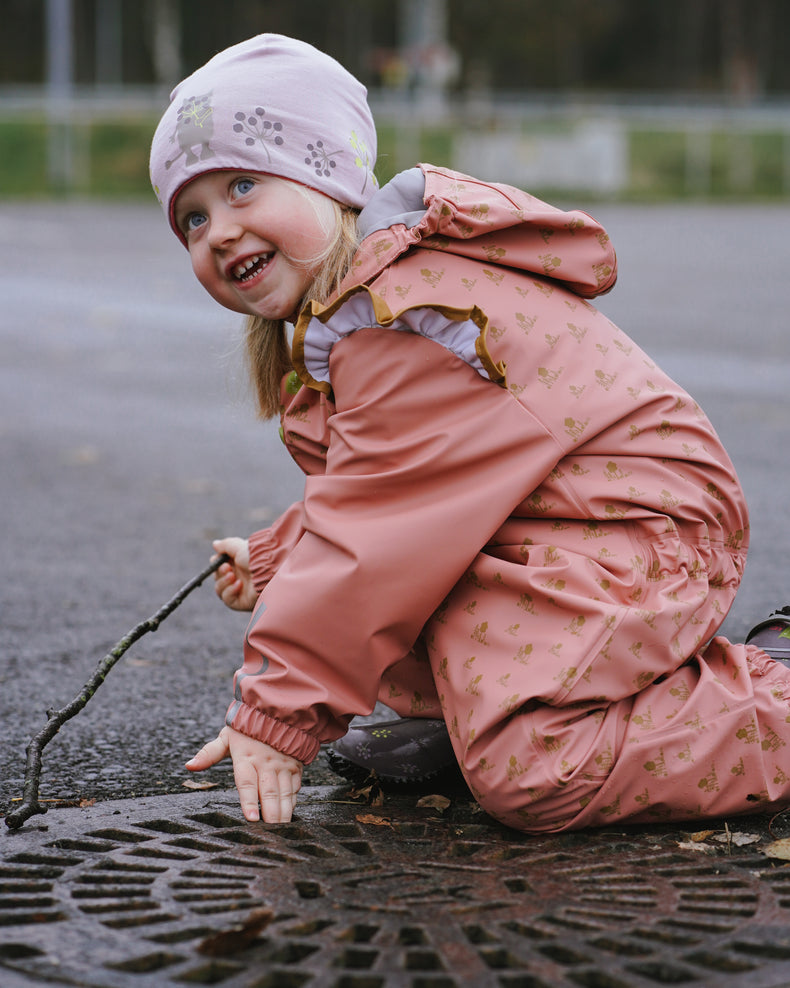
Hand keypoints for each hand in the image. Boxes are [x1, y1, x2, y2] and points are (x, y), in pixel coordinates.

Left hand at [186, 725, 301, 822]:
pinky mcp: (295, 766)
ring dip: (284, 812)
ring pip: (284, 792)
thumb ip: (209, 753)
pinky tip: (290, 814)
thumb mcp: (227, 736)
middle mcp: (266, 763)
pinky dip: (293, 801)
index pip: (247, 783)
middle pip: (269, 792)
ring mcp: (282, 765)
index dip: (249, 802)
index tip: (251, 819)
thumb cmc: (248, 726)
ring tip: (281, 830)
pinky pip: (295, 786)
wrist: (277, 709)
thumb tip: (189, 765)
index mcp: (246, 757)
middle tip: (270, 833)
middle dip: (270, 814)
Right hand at [212, 537, 256, 610]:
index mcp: (238, 564)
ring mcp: (240, 590)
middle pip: (218, 577)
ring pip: (220, 589)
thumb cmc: (256, 556)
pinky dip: (229, 591)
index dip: (217, 563)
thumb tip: (215, 544)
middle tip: (227, 567)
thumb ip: (226, 545)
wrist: (270, 570)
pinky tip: (239, 585)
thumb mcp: (239, 547)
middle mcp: (239, 576)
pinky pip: (227, 599)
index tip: (218, 559)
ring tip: (232, 576)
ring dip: (223, 581)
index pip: (219, 565)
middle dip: (219, 571)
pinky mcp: (242, 601)